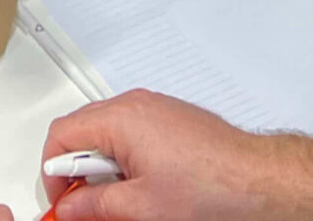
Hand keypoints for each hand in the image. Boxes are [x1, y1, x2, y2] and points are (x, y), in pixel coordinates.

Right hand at [35, 90, 312, 220]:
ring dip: (104, 166)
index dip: (53, 172)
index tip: (62, 201)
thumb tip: (70, 206)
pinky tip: (144, 186)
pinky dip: (127, 158)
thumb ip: (94, 205)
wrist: (259, 180)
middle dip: (79, 171)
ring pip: (109, 133)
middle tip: (87, 205)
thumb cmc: (211, 187)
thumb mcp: (140, 207)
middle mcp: (135, 105)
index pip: (62, 136)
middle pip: (83, 131)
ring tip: (123, 199)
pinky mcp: (172, 119)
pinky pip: (133, 132)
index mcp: (119, 119)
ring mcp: (156, 109)